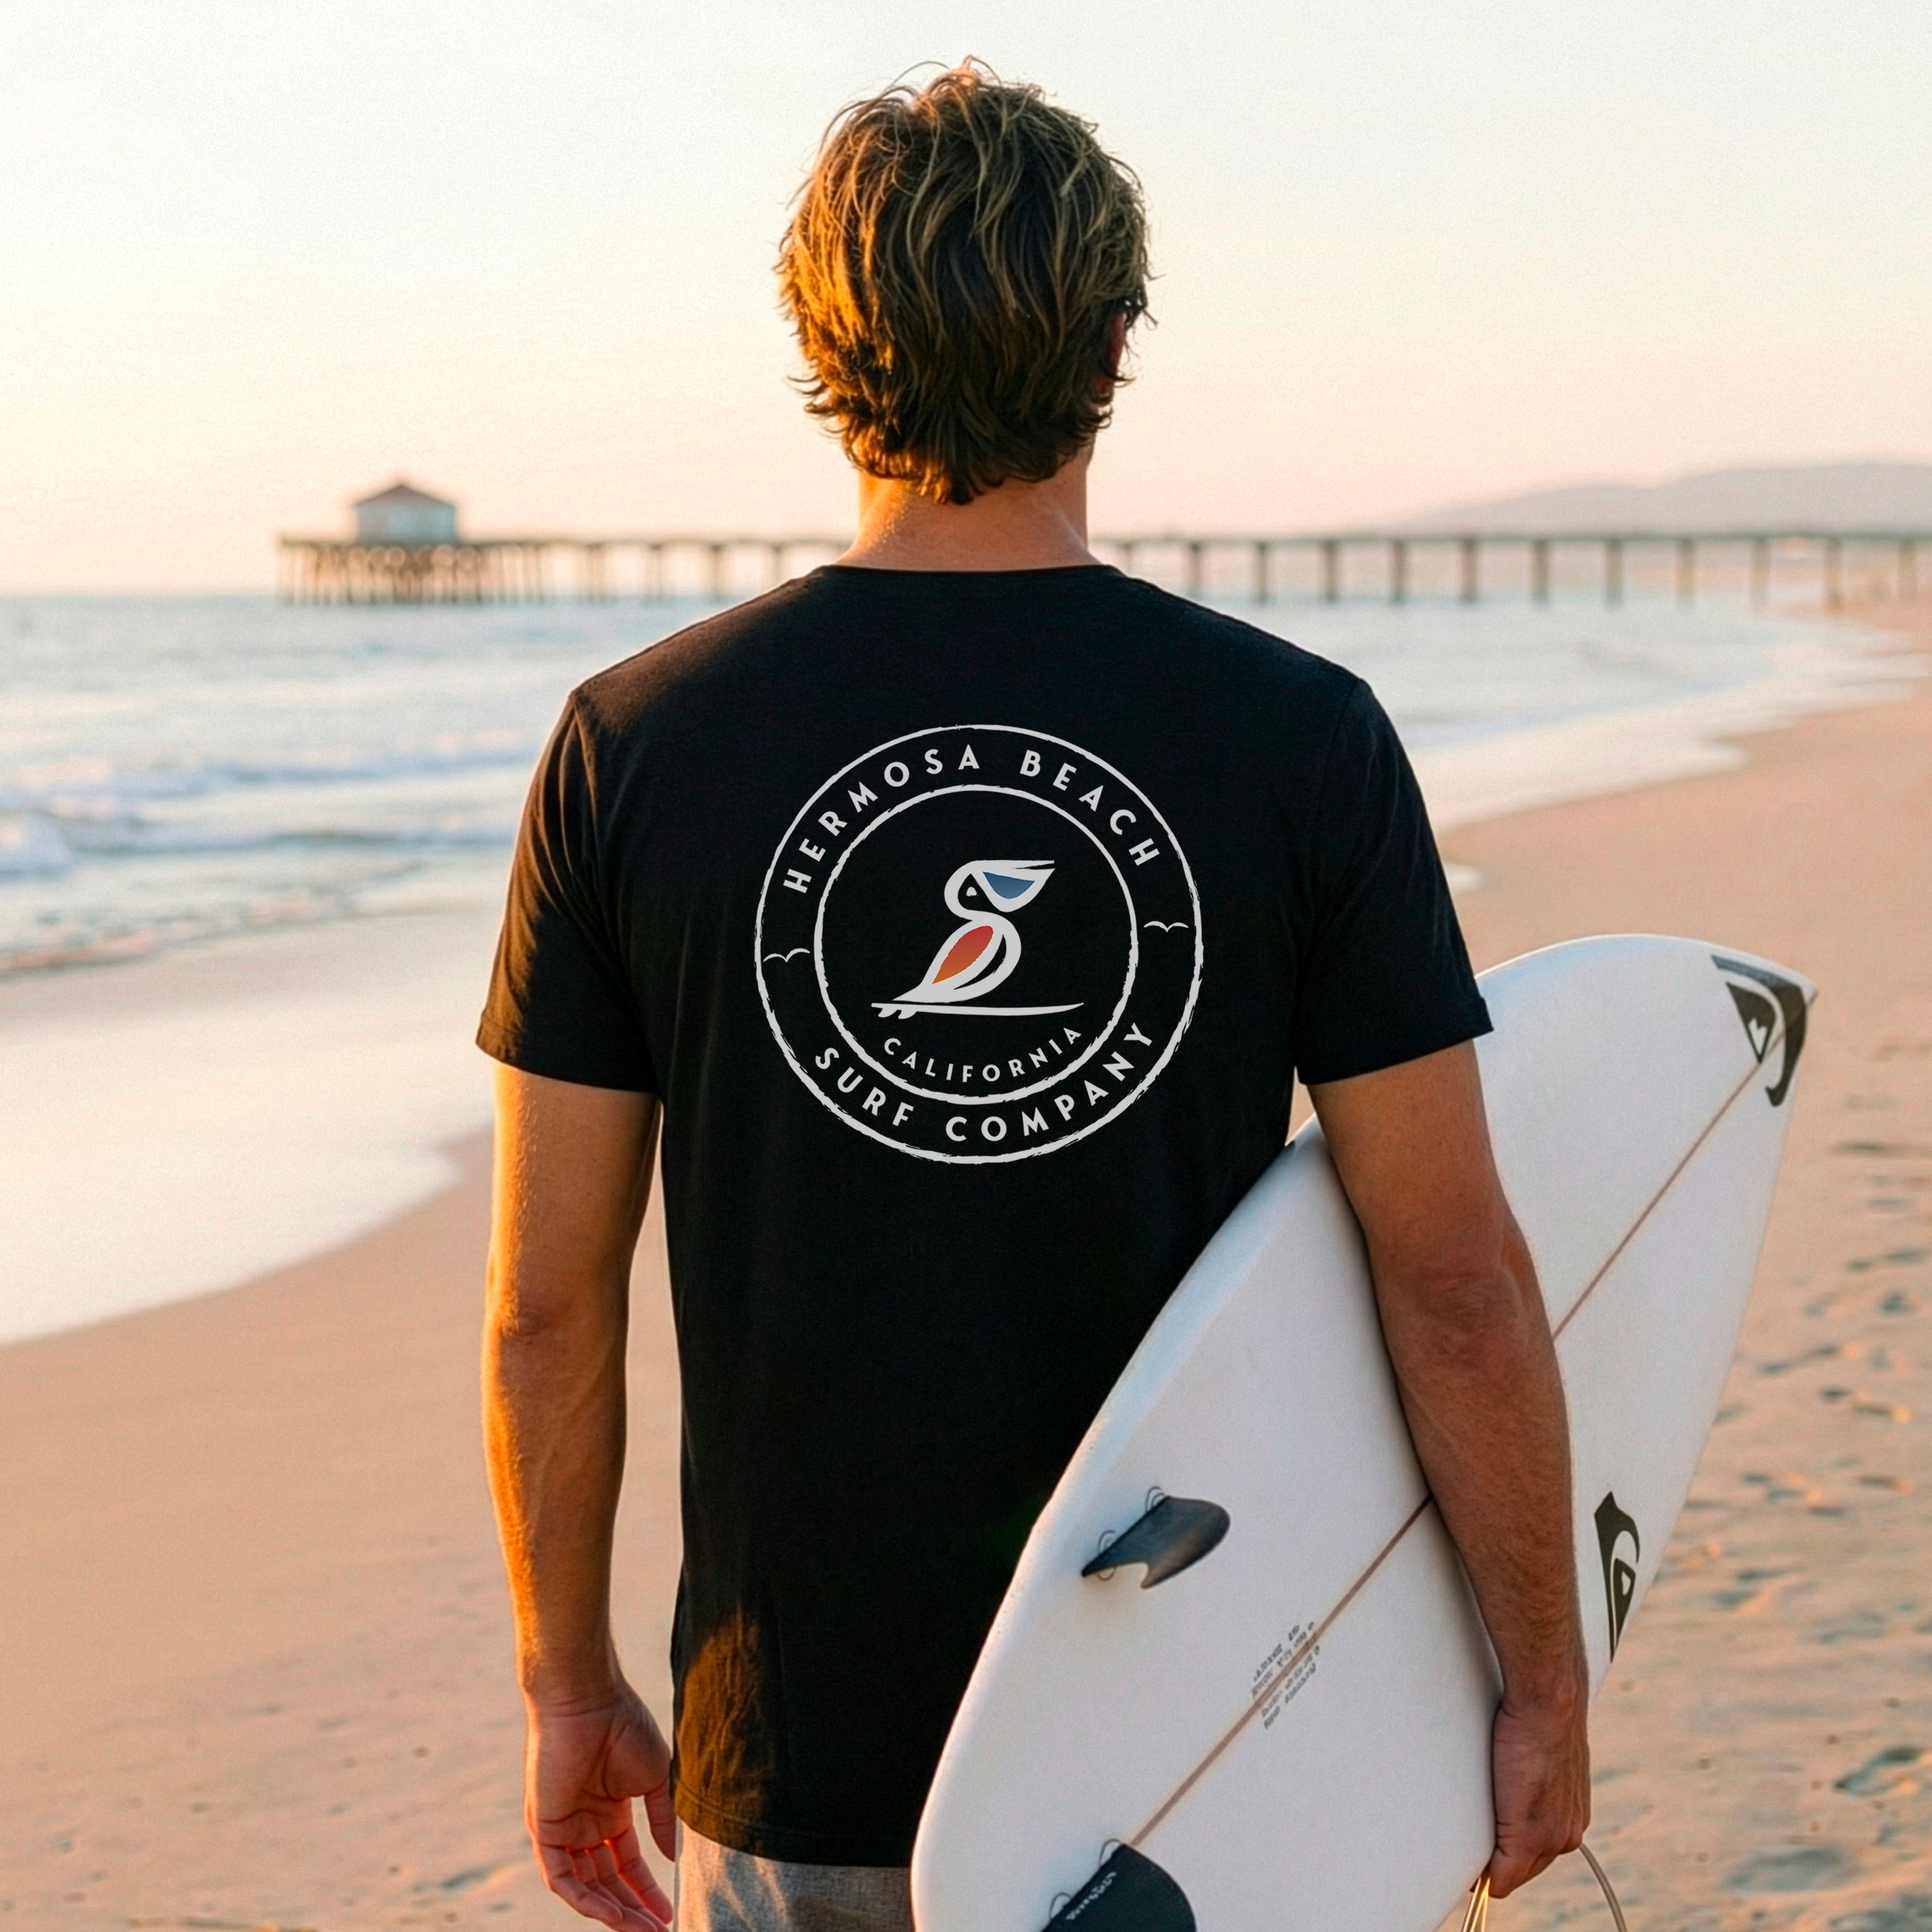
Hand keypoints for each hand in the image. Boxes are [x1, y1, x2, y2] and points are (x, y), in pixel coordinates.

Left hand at [525, 1683, 677, 1929]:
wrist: (589, 1700)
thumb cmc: (623, 1725)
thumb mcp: (653, 1777)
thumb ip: (661, 1817)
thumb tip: (672, 1855)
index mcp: (609, 1810)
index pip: (627, 1862)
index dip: (647, 1889)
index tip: (668, 1911)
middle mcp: (583, 1824)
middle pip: (607, 1881)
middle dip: (632, 1909)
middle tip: (657, 1930)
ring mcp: (563, 1828)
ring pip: (584, 1885)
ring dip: (610, 1911)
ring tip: (640, 1929)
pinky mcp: (544, 1830)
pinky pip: (560, 1877)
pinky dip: (582, 1898)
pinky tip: (608, 1914)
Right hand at [1486, 1680, 1589, 1897]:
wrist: (1548, 1705)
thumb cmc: (1540, 1720)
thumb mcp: (1547, 1759)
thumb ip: (1537, 1782)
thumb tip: (1517, 1786)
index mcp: (1571, 1817)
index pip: (1539, 1855)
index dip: (1512, 1854)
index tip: (1491, 1844)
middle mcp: (1567, 1834)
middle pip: (1527, 1869)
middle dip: (1501, 1861)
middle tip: (1477, 1844)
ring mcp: (1550, 1837)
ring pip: (1515, 1873)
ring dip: (1492, 1863)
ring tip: (1473, 1841)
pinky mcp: (1527, 1836)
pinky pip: (1501, 1876)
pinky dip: (1484, 1874)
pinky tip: (1472, 1865)